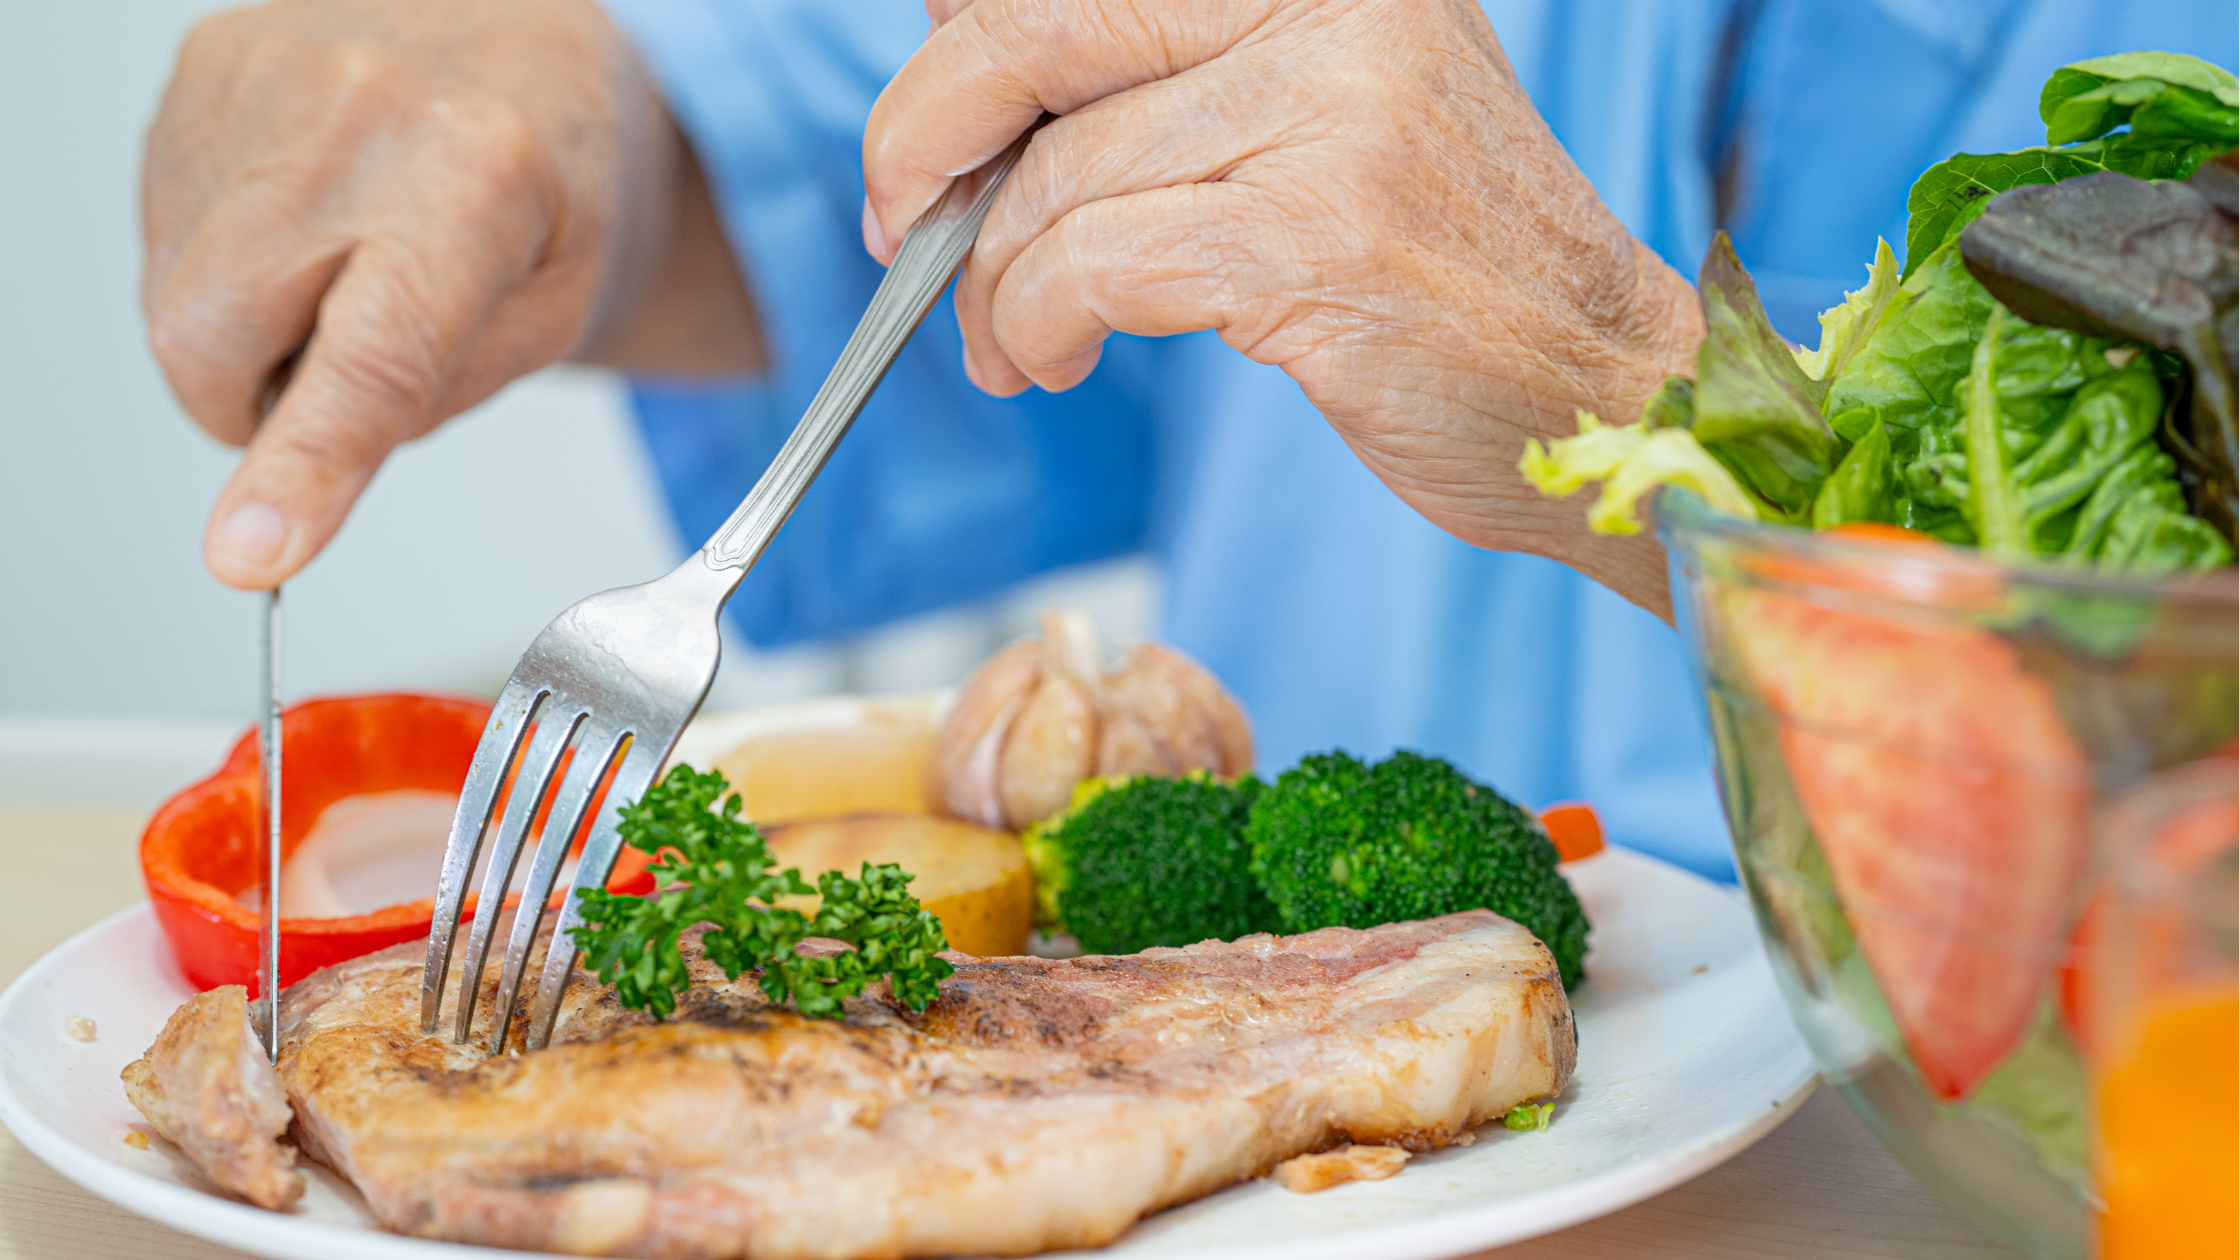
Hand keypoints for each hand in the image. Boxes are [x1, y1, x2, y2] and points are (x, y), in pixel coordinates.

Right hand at [145, 0, 753, 589]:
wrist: (535, 39)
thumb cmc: (563, 175)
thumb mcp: (556, 313)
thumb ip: (435, 397)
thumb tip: (300, 487)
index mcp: (479, 174)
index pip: (372, 355)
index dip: (306, 465)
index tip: (251, 553)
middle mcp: (357, 110)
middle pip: (217, 337)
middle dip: (264, 403)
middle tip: (362, 357)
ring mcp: (261, 77)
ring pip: (175, 300)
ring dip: (248, 332)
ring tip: (351, 264)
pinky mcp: (202, 66)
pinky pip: (164, 233)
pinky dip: (230, 265)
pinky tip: (310, 220)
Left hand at [862, 0, 1702, 614]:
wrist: (1600, 389)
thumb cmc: (1448, 274)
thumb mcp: (1325, 114)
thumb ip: (1173, 73)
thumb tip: (962, 55)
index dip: (960, 48)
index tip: (924, 139)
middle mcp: (1333, 3)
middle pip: (1031, 30)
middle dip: (925, 141)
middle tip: (903, 230)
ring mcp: (1331, 112)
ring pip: (1054, 177)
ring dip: (993, 281)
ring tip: (1010, 342)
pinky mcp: (1312, 235)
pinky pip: (1091, 265)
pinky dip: (1037, 321)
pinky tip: (1053, 358)